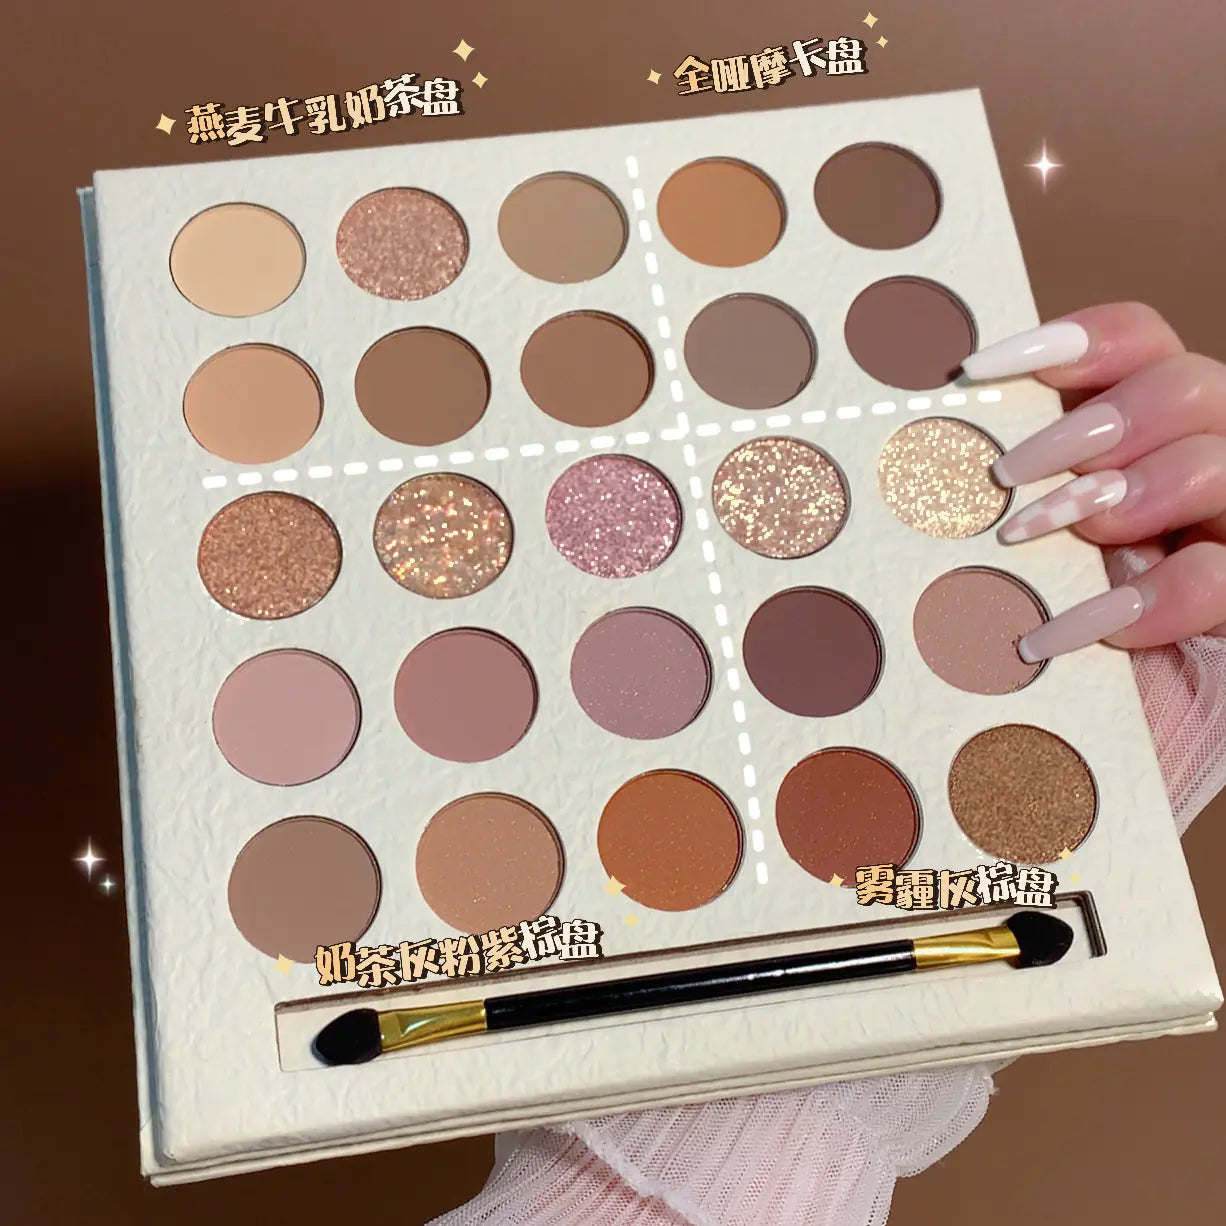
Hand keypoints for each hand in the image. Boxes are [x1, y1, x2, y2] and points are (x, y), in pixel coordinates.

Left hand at [961, 302, 1225, 660]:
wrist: (1109, 717)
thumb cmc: (1055, 618)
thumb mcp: (1032, 546)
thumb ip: (1020, 489)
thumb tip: (926, 447)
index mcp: (1148, 425)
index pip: (1140, 340)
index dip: (1069, 337)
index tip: (977, 370)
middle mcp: (1208, 456)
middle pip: (1188, 384)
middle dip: (1089, 426)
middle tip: (1008, 478)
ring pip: (1215, 462)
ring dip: (1118, 495)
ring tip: (1038, 538)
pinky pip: (1216, 576)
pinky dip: (1141, 603)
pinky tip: (1070, 632)